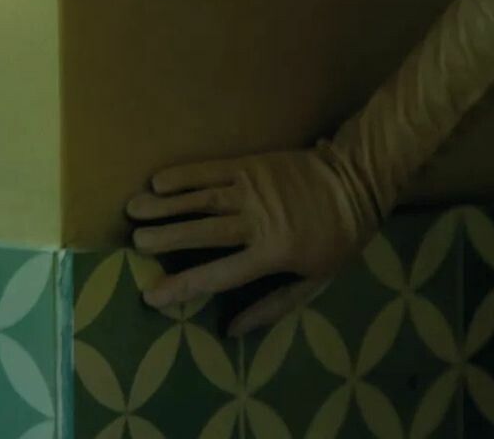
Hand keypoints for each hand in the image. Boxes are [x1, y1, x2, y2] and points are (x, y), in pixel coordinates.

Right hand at [124, 141, 378, 337]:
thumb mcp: (317, 280)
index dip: (183, 286)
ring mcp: (254, 189)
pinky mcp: (254, 164)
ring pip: (202, 199)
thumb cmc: (339, 236)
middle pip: (203, 232)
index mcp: (273, 253)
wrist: (359, 178)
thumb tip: (232, 330)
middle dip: (166, 237)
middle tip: (135, 242)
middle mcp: (257, 220)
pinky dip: (185, 175)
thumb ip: (275, 305)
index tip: (150, 295)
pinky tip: (160, 181)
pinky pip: (213, 170)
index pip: (219, 275)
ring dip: (166, 204)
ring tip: (134, 210)